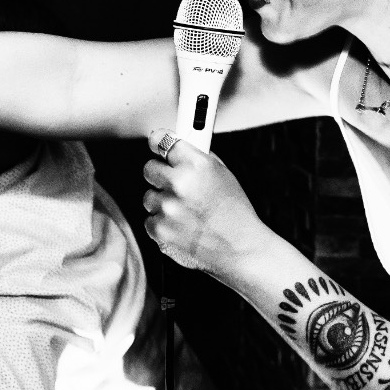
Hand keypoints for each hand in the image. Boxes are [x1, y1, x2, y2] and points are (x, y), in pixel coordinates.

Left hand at [141, 129, 265, 274]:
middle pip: (149, 168)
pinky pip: (150, 219)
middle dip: (160, 176)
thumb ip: (197, 159)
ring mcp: (168, 207)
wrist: (241, 249)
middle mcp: (180, 182)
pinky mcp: (160, 229)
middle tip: (176, 186)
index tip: (156, 145)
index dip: (158, 143)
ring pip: (149, 196)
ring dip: (162, 202)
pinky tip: (182, 226)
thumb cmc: (236, 214)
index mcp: (197, 164)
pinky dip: (162, 223)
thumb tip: (177, 148)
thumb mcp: (223, 174)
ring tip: (185, 212)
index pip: (162, 140)